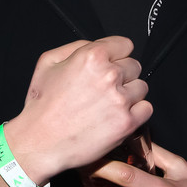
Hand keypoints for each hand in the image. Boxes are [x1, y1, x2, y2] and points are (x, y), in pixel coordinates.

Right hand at [5, 37, 151, 183]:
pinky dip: (136, 112)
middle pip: (134, 66)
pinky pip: (146, 109)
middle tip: (104, 87)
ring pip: (141, 87)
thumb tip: (97, 45)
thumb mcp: (48, 62)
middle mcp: (109, 75)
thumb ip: (76, 47)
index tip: (111, 64)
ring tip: (109, 104)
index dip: (116, 55)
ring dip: (129, 93)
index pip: (125, 45)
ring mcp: (120, 100)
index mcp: (92, 57)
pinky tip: (117, 115)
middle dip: (122, 74)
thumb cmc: (42, 105)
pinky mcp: (127, 123)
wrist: (40, 142)